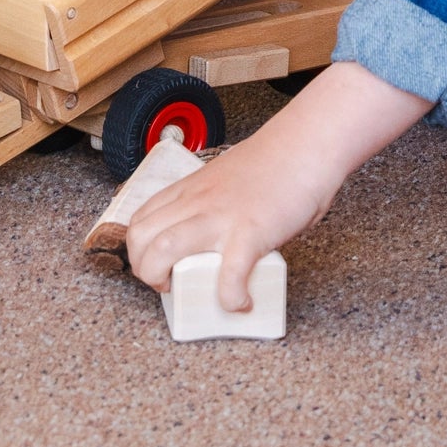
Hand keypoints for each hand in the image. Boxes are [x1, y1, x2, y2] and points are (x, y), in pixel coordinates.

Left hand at [125, 62, 428, 308]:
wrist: (307, 143)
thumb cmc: (275, 163)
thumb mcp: (226, 179)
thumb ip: (213, 203)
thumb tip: (214, 236)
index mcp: (191, 189)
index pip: (140, 220)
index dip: (140, 252)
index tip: (161, 267)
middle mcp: (197, 200)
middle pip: (140, 238)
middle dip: (144, 272)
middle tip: (172, 285)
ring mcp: (221, 216)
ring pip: (163, 250)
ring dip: (168, 283)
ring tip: (195, 296)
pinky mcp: (250, 232)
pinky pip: (227, 276)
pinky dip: (231, 298)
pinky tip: (244, 303)